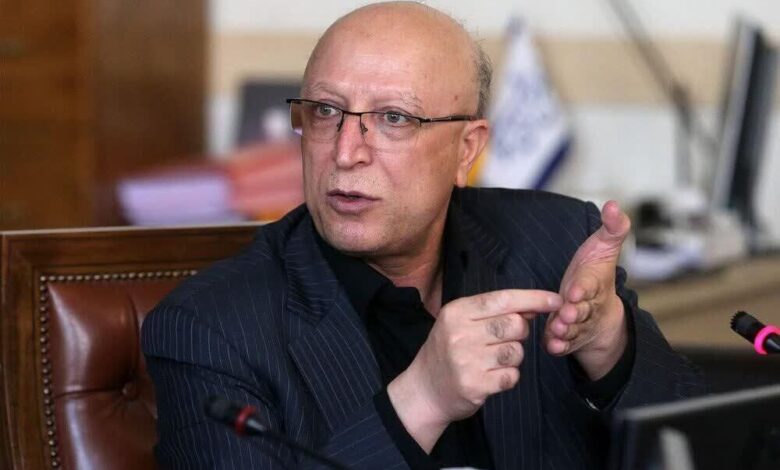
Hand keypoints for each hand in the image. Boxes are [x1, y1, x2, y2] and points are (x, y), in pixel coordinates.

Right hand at [388, 289, 561, 451]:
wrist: (424, 390)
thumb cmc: (447, 351)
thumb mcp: (461, 323)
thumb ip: (493, 312)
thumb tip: (534, 305)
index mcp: (456, 312)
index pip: (502, 299)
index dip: (533, 298)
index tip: (555, 300)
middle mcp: (459, 334)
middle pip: (515, 324)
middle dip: (520, 332)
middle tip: (504, 340)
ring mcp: (466, 360)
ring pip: (516, 352)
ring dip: (513, 358)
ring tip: (492, 361)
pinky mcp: (474, 385)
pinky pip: (511, 376)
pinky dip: (508, 377)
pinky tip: (491, 377)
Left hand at [544, 200, 631, 379]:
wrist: (602, 311)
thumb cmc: (596, 275)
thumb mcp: (603, 247)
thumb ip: (611, 228)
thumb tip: (614, 204)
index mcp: (595, 283)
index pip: (590, 284)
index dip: (583, 288)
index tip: (575, 290)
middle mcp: (589, 305)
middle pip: (583, 309)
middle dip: (575, 312)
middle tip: (566, 313)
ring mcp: (580, 324)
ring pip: (574, 329)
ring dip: (566, 330)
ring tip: (557, 329)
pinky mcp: (569, 338)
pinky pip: (565, 343)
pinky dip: (559, 345)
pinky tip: (550, 345)